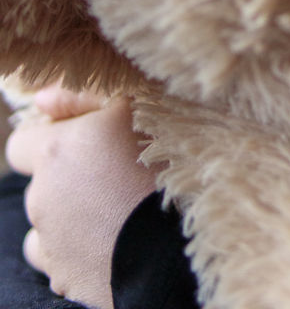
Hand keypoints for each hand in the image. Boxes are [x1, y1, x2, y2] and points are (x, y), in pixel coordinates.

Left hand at [5, 85, 157, 308]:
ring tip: (113, 213)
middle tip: (112, 178)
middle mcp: (42, 197)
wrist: (181, 237)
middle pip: (40, 185)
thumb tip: (41, 99)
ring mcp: (51, 242)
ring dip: (69, 218)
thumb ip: (80, 99)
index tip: (82, 146)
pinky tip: (112, 241)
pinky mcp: (65, 277)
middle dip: (66, 181)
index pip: (21, 144)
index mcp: (55, 152)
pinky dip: (79, 252)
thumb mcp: (131, 109)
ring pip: (47, 225)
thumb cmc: (163, 161)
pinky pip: (61, 260)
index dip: (50, 141)